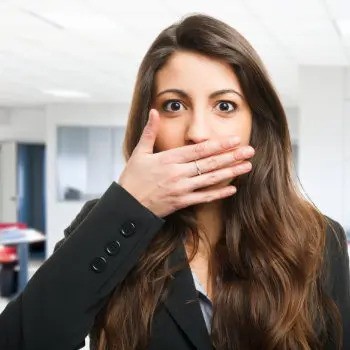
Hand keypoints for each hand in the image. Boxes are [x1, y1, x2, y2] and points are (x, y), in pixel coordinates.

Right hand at [118, 109, 254, 217]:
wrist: (127, 205)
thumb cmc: (132, 178)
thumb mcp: (139, 152)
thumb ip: (150, 132)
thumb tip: (154, 111)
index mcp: (169, 159)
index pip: (198, 150)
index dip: (218, 145)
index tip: (235, 139)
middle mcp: (178, 173)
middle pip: (209, 163)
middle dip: (231, 156)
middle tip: (249, 150)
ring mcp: (181, 189)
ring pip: (210, 179)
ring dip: (230, 172)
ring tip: (247, 166)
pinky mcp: (181, 202)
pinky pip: (203, 198)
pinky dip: (218, 194)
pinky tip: (232, 189)